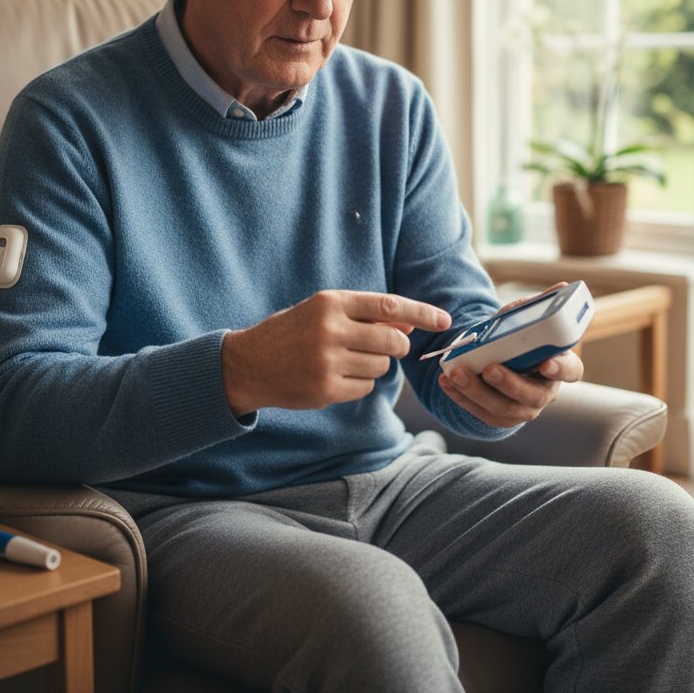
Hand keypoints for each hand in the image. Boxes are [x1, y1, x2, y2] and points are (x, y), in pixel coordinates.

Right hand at [222, 290, 451, 416]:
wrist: (248, 363)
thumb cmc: (292, 332)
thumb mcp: (324, 312)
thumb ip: (364, 315)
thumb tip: (410, 323)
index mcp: (331, 303)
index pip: (389, 305)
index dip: (422, 314)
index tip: (445, 320)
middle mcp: (331, 330)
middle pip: (392, 341)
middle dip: (397, 346)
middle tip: (385, 346)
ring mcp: (328, 362)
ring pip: (381, 367)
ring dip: (374, 366)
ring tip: (346, 361)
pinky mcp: (325, 390)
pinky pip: (365, 388)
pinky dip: (359, 385)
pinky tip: (335, 377)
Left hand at [437, 283, 583, 427]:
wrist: (497, 358)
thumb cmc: (518, 337)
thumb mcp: (526, 318)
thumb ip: (539, 306)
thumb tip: (562, 287)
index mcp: (559, 365)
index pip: (570, 371)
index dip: (560, 369)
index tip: (546, 364)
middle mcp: (545, 391)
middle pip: (533, 396)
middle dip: (509, 384)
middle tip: (489, 369)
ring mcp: (523, 408)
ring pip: (504, 408)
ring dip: (477, 392)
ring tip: (456, 373)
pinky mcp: (501, 416)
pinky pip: (482, 414)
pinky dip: (462, 398)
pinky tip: (447, 383)